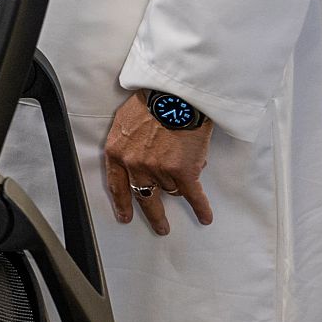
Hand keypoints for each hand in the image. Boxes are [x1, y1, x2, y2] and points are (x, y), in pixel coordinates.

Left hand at [103, 92, 212, 234]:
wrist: (173, 94)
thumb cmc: (150, 101)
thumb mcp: (125, 121)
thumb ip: (129, 144)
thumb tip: (142, 158)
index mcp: (117, 152)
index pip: (116, 185)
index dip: (122, 203)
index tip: (125, 217)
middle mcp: (135, 165)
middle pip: (143, 196)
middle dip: (152, 215)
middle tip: (160, 227)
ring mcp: (159, 170)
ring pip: (171, 189)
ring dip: (180, 186)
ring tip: (185, 195)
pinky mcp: (183, 171)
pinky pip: (192, 195)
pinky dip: (201, 208)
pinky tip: (205, 217)